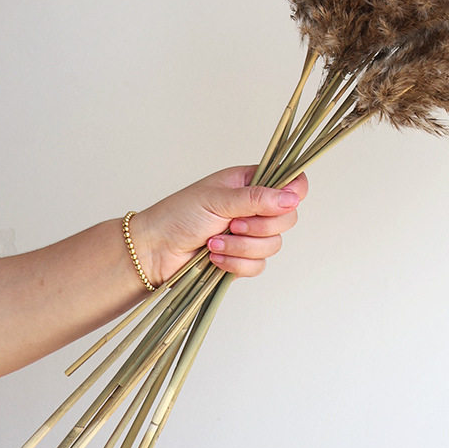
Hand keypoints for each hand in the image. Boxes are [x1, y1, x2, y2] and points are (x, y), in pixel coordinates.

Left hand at [132, 166, 308, 284]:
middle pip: (288, 218)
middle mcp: (255, 207)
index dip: (294, 193)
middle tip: (233, 224)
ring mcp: (250, 234)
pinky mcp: (242, 258)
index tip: (284, 203)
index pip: (292, 182)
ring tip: (214, 242)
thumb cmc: (178, 215)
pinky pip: (259, 265)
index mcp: (251, 182)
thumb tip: (292, 197)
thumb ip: (257, 198)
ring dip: (242, 246)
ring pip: (274, 245)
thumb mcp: (218, 199)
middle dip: (260, 227)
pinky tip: (214, 257)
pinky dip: (236, 263)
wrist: (153, 251)